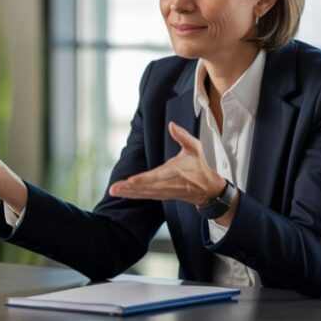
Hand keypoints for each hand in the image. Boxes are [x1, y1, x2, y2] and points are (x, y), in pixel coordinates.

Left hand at [108, 121, 225, 205]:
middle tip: (114, 188)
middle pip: (146, 187)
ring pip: (144, 193)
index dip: (143, 179)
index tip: (130, 181)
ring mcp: (164, 191)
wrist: (206, 188)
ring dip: (128, 193)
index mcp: (175, 171)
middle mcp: (168, 183)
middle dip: (129, 188)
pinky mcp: (162, 195)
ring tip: (114, 190)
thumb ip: (182, 136)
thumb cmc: (198, 166)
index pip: (156, 176)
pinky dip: (134, 195)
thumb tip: (171, 125)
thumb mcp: (195, 148)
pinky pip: (146, 196)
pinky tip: (123, 193)